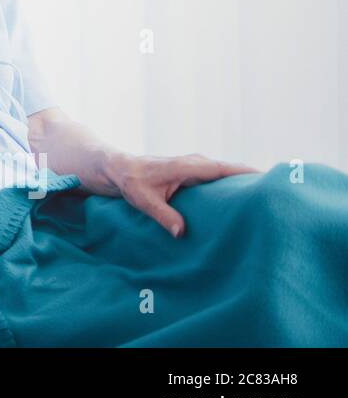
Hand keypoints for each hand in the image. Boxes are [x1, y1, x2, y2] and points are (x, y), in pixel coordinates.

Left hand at [107, 152, 261, 237]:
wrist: (117, 169)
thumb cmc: (130, 182)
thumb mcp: (144, 200)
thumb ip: (163, 215)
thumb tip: (182, 233)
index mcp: (190, 166)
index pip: (226, 169)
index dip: (249, 174)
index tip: (272, 181)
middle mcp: (197, 164)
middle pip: (232, 172)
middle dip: (253, 181)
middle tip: (278, 196)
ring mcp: (196, 168)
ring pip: (226, 176)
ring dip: (242, 185)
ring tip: (266, 202)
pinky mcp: (193, 175)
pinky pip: (218, 180)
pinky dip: (230, 188)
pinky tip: (241, 204)